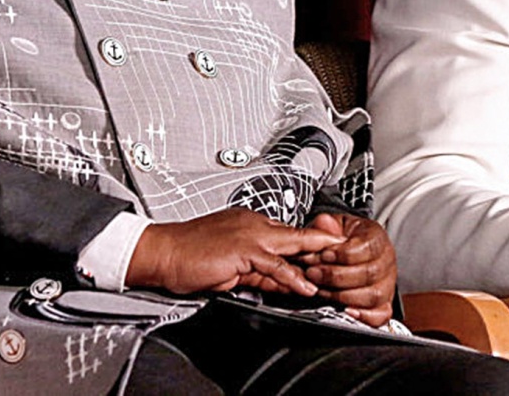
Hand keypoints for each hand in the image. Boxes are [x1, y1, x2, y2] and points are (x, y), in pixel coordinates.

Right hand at [126, 207, 345, 296]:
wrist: (163, 252)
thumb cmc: (188, 256)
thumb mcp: (230, 265)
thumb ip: (256, 271)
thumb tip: (279, 282)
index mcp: (249, 222)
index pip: (286, 234)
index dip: (307, 246)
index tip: (326, 253)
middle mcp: (252, 223)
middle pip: (295, 233)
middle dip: (322, 243)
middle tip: (345, 249)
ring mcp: (249, 234)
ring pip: (291, 244)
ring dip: (315, 258)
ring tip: (335, 267)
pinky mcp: (242, 250)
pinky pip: (274, 264)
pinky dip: (292, 276)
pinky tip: (304, 286)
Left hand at [297, 213, 397, 326]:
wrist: (351, 253)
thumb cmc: (343, 239)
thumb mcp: (334, 225)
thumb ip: (327, 223)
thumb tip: (324, 223)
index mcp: (377, 238)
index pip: (367, 247)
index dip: (344, 254)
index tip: (324, 255)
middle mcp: (387, 261)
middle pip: (369, 273)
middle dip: (336, 276)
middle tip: (314, 273)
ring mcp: (387, 284)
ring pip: (373, 295)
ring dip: (342, 295)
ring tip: (321, 290)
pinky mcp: (384, 304)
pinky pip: (380, 315)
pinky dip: (364, 316)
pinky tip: (346, 310)